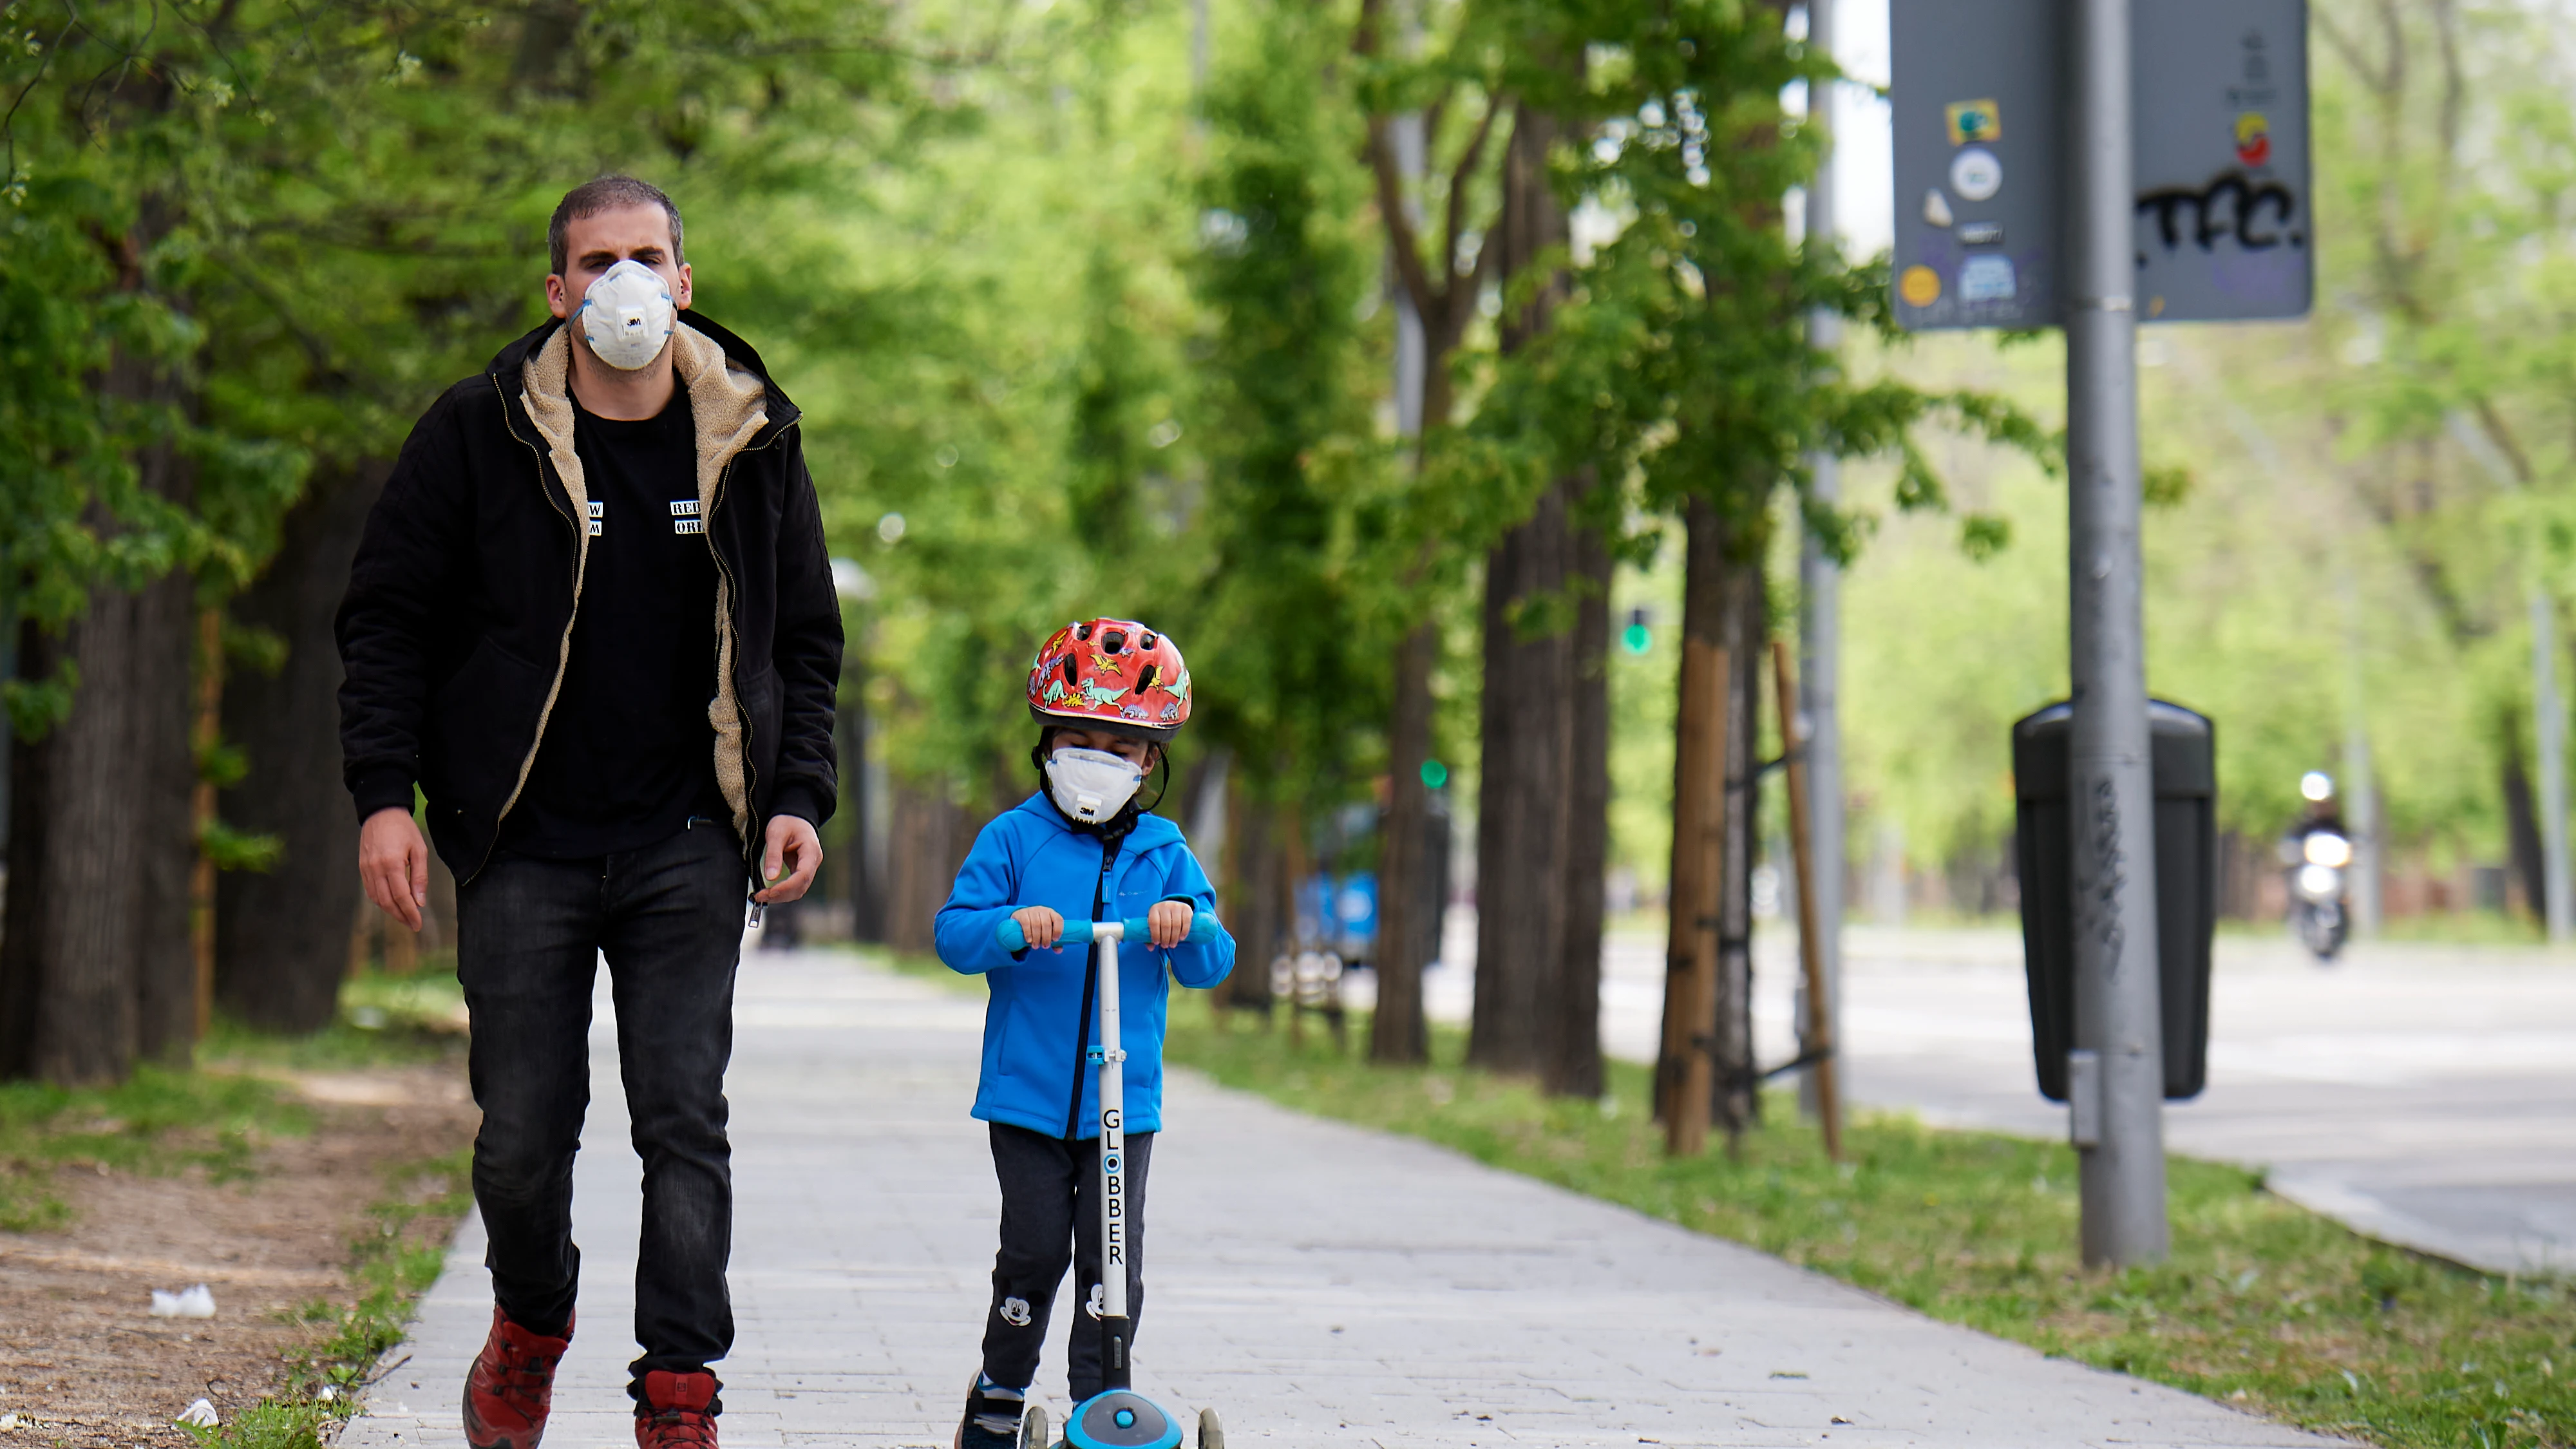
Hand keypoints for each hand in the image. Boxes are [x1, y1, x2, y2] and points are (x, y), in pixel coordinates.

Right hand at [359, 807, 428, 932]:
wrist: (381, 813)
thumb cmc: (404, 829)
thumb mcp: (419, 850)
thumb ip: (420, 876)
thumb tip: (420, 901)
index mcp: (391, 863)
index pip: (401, 896)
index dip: (410, 912)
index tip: (418, 924)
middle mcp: (375, 869)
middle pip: (387, 901)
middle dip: (401, 916)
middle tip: (413, 925)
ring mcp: (366, 869)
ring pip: (377, 898)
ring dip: (390, 911)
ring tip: (405, 916)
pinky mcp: (362, 868)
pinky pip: (370, 890)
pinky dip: (381, 900)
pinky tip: (392, 904)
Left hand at [755, 815, 821, 903]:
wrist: (794, 817)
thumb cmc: (787, 821)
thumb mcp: (776, 834)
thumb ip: (773, 855)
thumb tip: (770, 877)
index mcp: (811, 851)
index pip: (803, 875)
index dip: (786, 887)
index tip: (769, 892)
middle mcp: (813, 862)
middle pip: (801, 886)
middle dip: (781, 894)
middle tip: (760, 896)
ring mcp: (809, 867)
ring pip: (798, 889)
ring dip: (781, 896)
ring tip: (762, 896)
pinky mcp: (801, 871)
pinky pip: (795, 886)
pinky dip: (782, 891)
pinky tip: (770, 892)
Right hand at [1012, 906, 1064, 951]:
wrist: (1021, 918)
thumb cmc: (1038, 926)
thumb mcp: (1046, 931)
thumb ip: (1054, 941)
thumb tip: (1059, 951)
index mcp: (1051, 913)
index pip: (1058, 919)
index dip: (1058, 930)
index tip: (1055, 940)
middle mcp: (1042, 910)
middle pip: (1046, 924)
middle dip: (1046, 937)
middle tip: (1045, 946)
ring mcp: (1032, 911)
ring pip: (1036, 924)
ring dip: (1037, 938)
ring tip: (1036, 946)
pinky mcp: (1022, 914)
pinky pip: (1026, 923)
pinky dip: (1028, 933)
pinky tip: (1029, 941)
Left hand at [1147, 899, 1192, 949]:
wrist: (1173, 907)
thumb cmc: (1161, 919)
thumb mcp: (1154, 925)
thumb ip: (1149, 936)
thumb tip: (1150, 949)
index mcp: (1154, 909)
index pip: (1154, 922)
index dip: (1155, 934)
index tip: (1157, 943)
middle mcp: (1165, 905)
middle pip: (1166, 925)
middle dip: (1165, 938)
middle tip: (1165, 946)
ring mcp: (1176, 906)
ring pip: (1176, 924)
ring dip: (1174, 937)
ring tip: (1172, 945)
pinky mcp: (1186, 908)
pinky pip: (1186, 921)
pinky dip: (1184, 932)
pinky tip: (1181, 938)